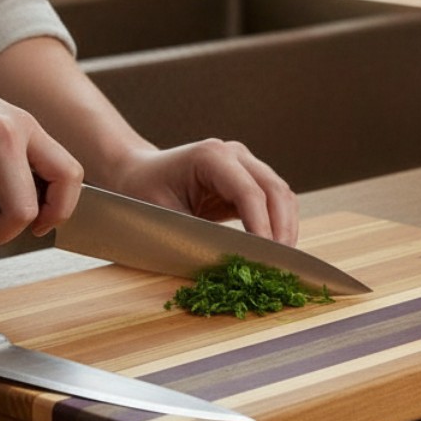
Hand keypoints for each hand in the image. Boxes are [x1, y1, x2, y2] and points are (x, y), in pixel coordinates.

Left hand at [107, 139, 298, 245]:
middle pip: (275, 190)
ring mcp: (244, 164)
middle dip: (282, 229)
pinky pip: (273, 202)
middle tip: (280, 267)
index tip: (267, 259)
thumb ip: (197, 237)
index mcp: (211, 156)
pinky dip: (277, 225)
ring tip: (280, 262)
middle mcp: (233, 154)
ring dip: (285, 228)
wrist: (135, 175)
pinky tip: (273, 250)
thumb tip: (232, 263)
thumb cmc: (141, 194)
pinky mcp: (247, 179)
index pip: (250, 192)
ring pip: (281, 195)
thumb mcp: (163, 219)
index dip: (262, 227)